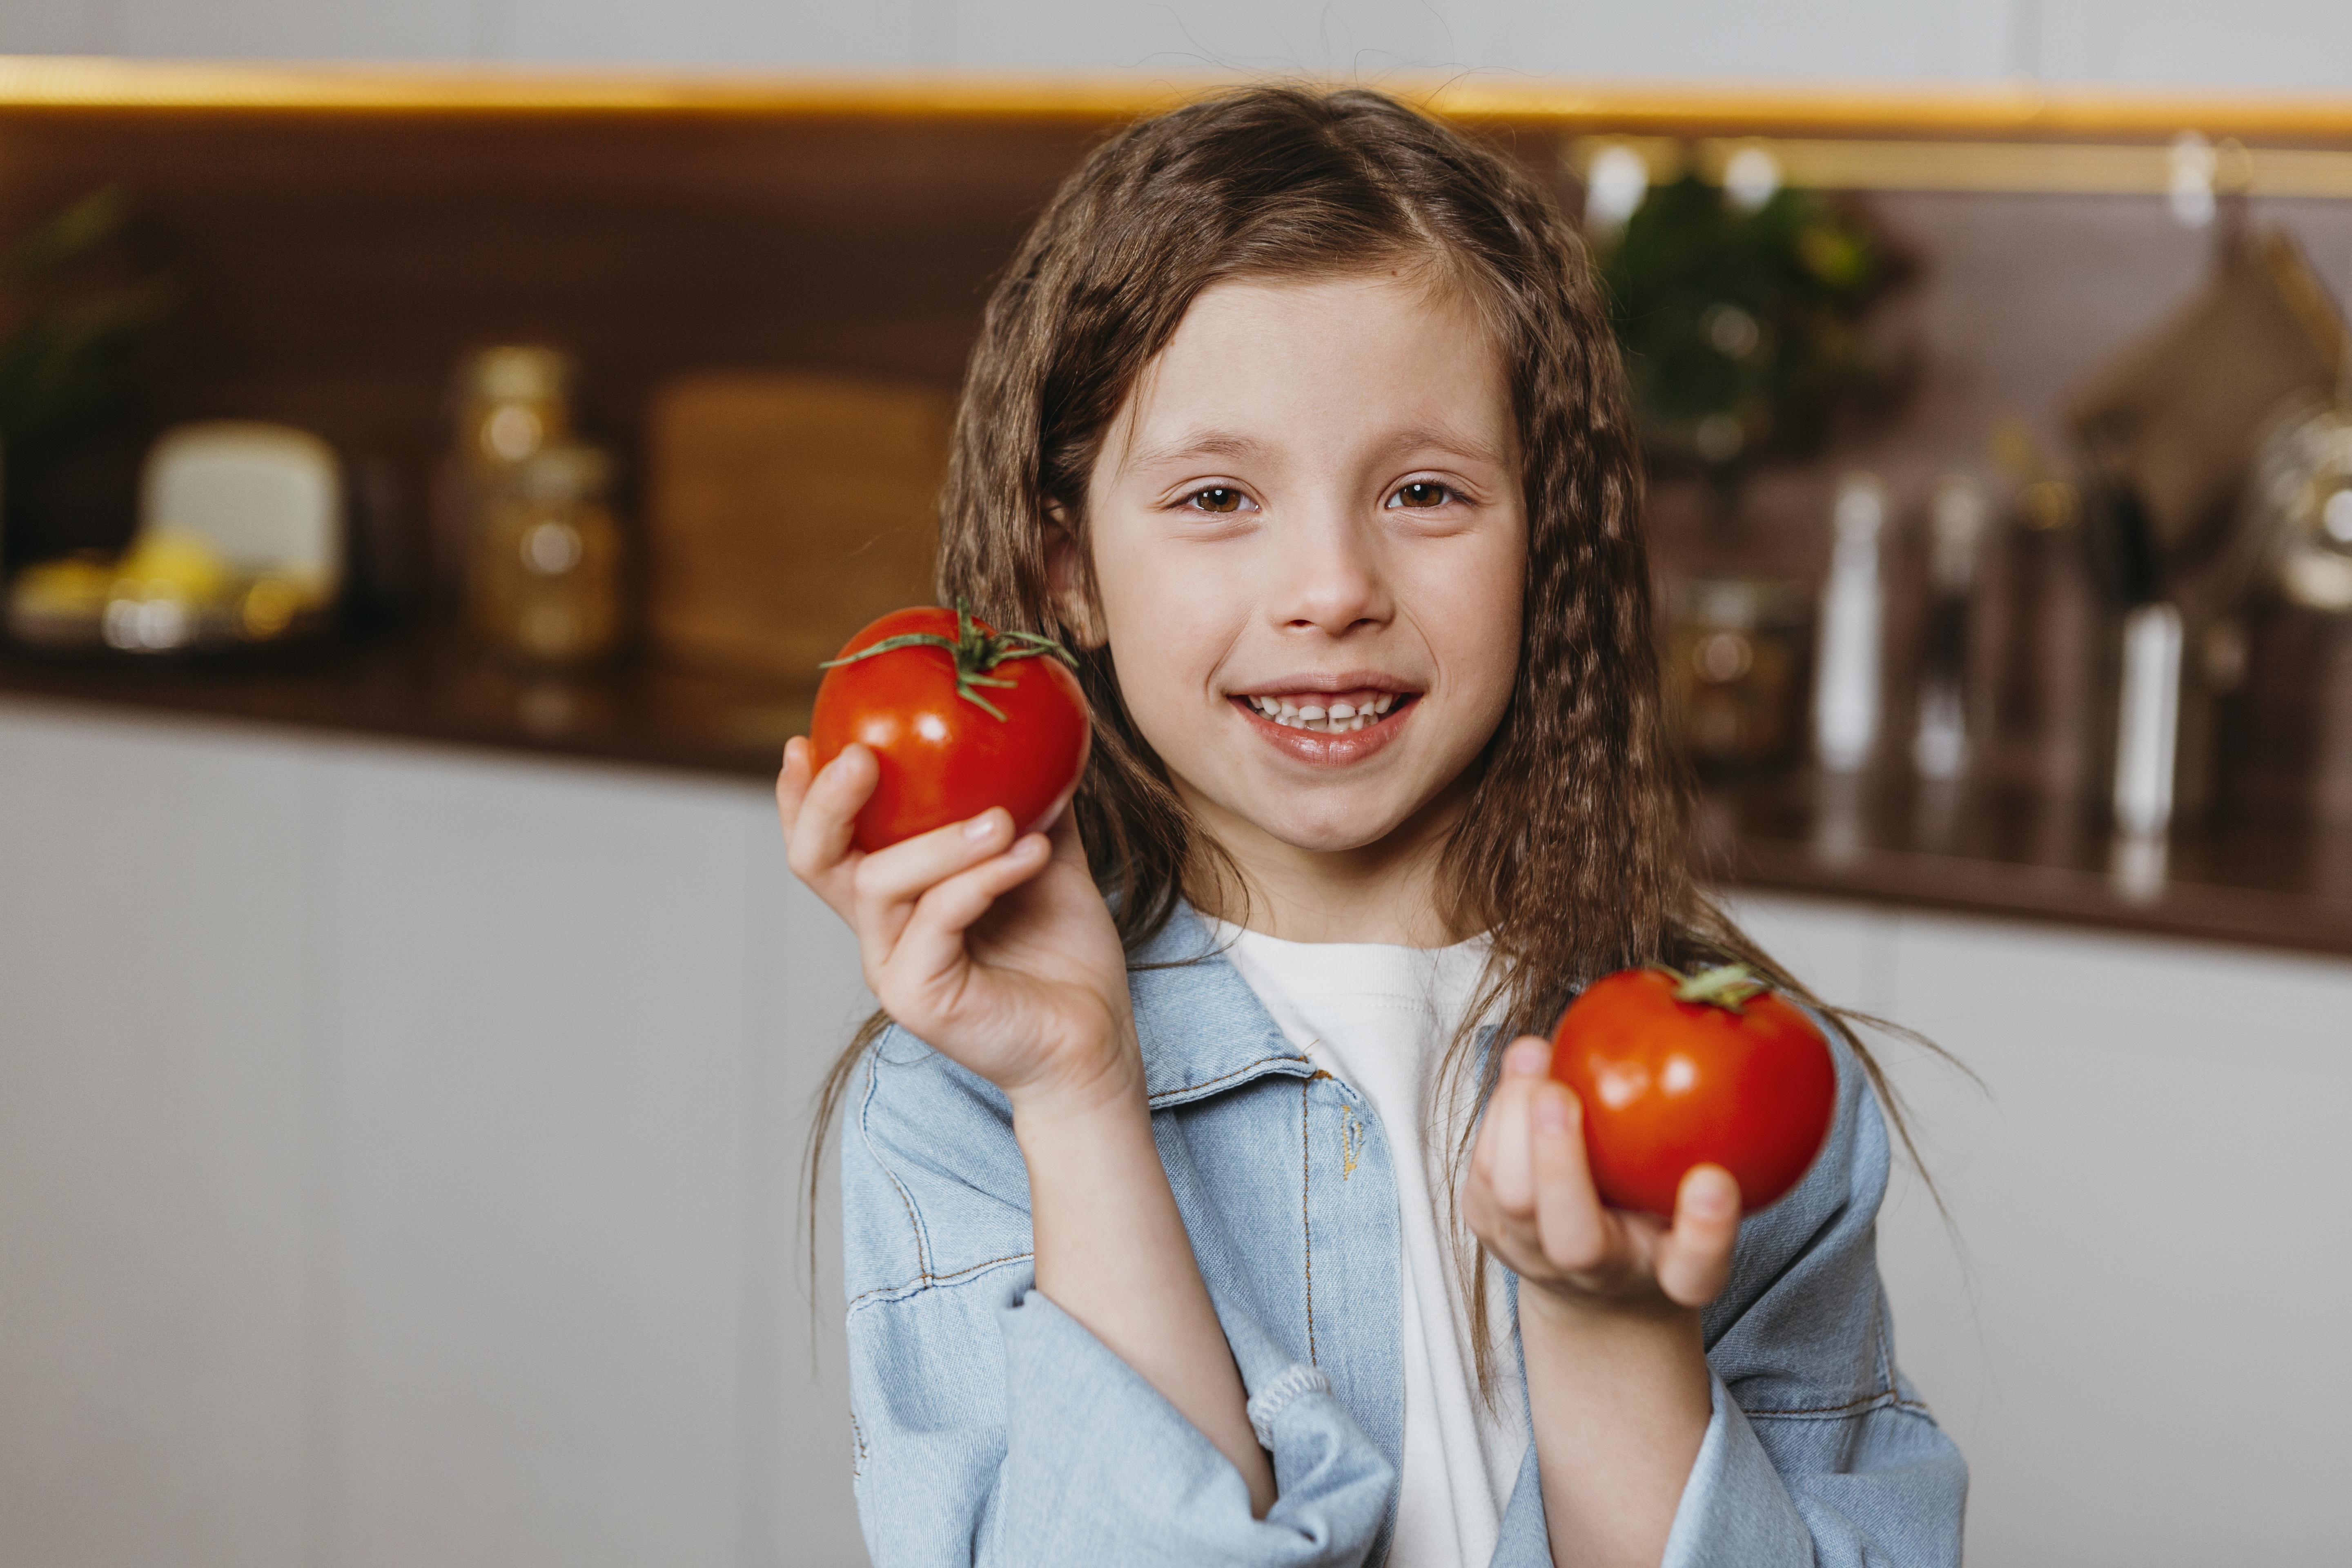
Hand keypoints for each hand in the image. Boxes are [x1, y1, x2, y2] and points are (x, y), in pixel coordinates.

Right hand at [777, 737, 1137, 1113]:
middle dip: (825, 801)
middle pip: (815, 860)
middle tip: (863, 756)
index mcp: (895, 897)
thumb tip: (1036, 731)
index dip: (805, 793)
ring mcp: (892, 968)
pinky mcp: (918, 998)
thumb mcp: (1043, 857)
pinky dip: (983, 877)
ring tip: (1003, 817)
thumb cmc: (1065, 953)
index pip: (829, 841)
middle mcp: (880, 931)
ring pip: (880, 883)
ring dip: (941, 840)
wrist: (1095, 1037)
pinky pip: (937, 918)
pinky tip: (1031, 852)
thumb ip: (1028, 801)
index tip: (807, 736)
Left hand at [1462, 1035, 1740, 1319]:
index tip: (1713, 1182)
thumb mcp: (1700, 1192)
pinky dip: (1499, 1112)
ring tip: (1534, 1058)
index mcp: (1670, 1275)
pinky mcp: (1487, 1225)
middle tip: (1560, 1097)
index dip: (1706, 1232)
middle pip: (1577, 1243)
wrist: (1589, 1277)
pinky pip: (1482, 1170)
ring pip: (1511, 1203)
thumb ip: (1716, 1140)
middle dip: (1562, 1167)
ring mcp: (1534, 1256)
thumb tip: (1722, 1013)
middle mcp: (1600, 1273)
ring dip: (1514, 1122)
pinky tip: (1523, 1067)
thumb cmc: (1656, 1214)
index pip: (1695, 1271)